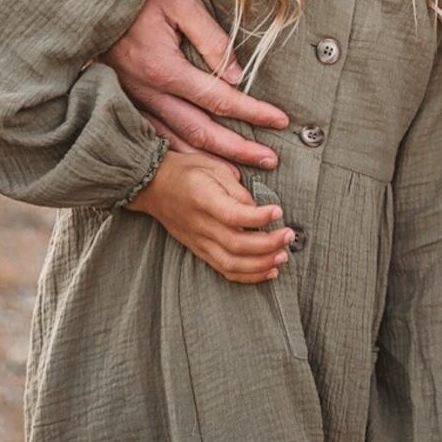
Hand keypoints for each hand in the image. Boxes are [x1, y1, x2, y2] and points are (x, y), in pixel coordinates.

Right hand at [103, 0, 285, 164]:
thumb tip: (236, 76)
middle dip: (238, 149)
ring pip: (176, 142)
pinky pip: (155, 138)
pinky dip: (179, 155)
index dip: (253, 112)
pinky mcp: (127, 104)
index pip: (219, 99)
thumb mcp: (182, 4)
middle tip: (270, 161)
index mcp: (164, 69)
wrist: (95, 1)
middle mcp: (148, 94)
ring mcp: (134, 103)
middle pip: (200, 131)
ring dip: (210, 160)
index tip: (279, 120)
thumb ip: (211, 39)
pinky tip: (197, 164)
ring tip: (239, 174)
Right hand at [127, 148, 291, 279]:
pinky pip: (224, 270)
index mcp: (204, 199)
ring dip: (261, 265)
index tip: (279, 211)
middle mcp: (201, 225)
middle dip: (268, 245)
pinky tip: (268, 271)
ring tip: (283, 257)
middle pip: (236, 245)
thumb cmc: (186, 171)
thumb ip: (237, 189)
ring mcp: (199, 241)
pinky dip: (248, 275)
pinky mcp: (199, 251)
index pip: (233, 214)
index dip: (258, 217)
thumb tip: (259, 209)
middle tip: (289, 236)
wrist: (152, 186)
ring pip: (231, 264)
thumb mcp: (213, 166)